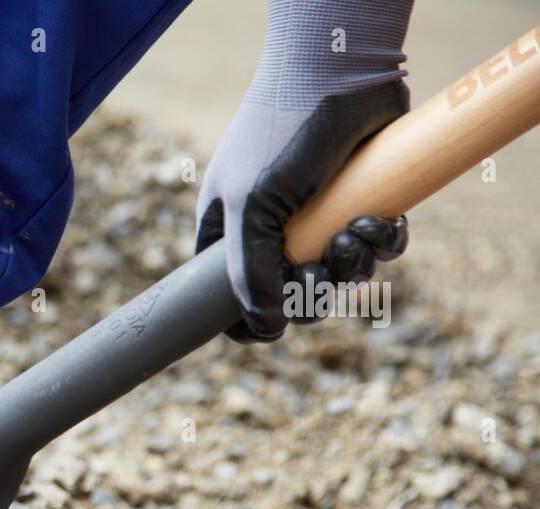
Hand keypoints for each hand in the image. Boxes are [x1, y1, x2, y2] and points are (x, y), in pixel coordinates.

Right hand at [196, 0, 414, 341]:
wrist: (339, 71)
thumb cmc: (280, 134)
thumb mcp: (251, 210)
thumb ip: (250, 275)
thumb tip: (267, 329)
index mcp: (231, 233)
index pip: (230, 297)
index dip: (252, 319)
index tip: (276, 321)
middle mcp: (272, 230)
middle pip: (293, 295)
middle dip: (316, 290)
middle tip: (325, 269)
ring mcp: (318, 217)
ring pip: (340, 274)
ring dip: (356, 263)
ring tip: (359, 231)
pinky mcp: (361, 201)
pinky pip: (376, 247)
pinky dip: (386, 242)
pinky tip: (385, 220)